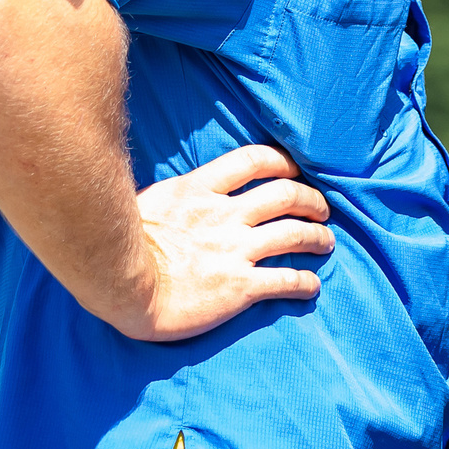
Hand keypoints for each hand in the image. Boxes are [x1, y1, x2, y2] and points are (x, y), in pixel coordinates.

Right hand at [106, 145, 332, 341]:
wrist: (122, 287)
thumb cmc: (122, 248)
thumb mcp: (149, 205)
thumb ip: (177, 198)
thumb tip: (183, 197)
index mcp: (199, 191)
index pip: (252, 161)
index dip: (281, 162)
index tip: (293, 171)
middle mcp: (224, 216)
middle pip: (284, 195)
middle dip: (310, 200)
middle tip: (321, 209)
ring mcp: (235, 250)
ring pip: (294, 233)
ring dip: (317, 237)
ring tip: (326, 242)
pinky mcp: (240, 286)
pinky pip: (285, 280)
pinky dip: (305, 282)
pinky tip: (312, 287)